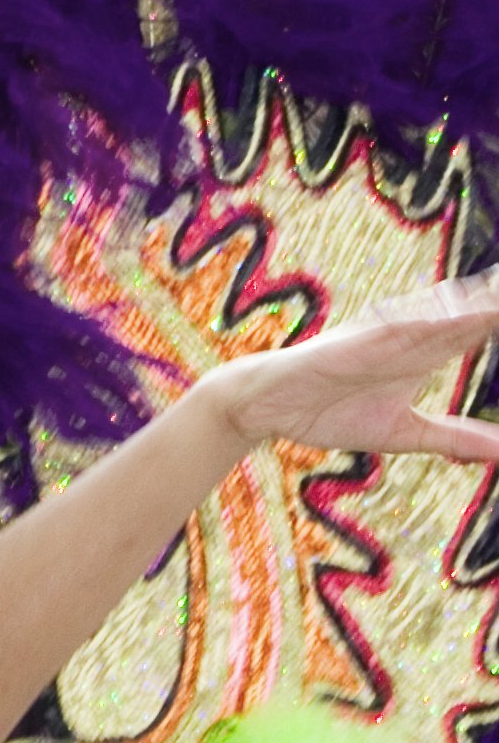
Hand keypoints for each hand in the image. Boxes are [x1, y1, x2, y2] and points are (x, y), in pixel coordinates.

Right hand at [205, 274, 498, 460]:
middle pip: (466, 314)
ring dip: (473, 306)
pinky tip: (456, 317)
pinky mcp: (355, 344)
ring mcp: (383, 339)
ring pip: (438, 316)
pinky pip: (395, 330)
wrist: (267, 408)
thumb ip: (454, 438)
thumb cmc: (330, 413)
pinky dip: (427, 323)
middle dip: (494, 304)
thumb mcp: (405, 433)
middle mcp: (409, 340)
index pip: (476, 329)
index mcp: (423, 355)